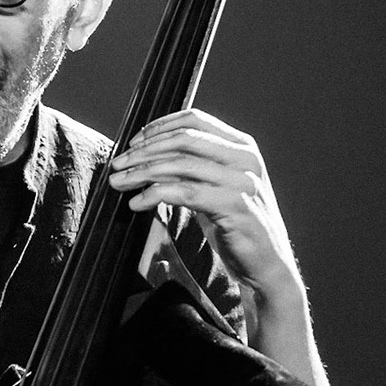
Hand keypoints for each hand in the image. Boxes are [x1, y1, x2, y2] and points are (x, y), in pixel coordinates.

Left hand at [106, 108, 301, 298]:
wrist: (267, 265)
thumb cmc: (236, 225)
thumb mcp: (217, 187)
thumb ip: (195, 166)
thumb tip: (148, 154)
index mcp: (242, 146)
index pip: (195, 120)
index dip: (159, 127)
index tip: (133, 142)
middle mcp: (245, 158)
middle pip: (184, 139)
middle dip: (144, 150)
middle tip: (117, 164)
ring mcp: (242, 181)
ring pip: (181, 164)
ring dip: (142, 172)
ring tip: (119, 182)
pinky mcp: (235, 206)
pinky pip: (185, 192)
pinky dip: (154, 195)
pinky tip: (137, 203)